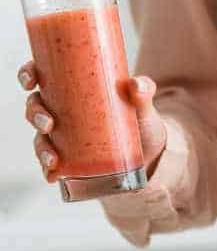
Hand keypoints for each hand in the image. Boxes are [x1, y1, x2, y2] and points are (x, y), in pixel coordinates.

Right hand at [18, 61, 167, 186]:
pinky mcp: (70, 159)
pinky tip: (52, 175)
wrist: (152, 152)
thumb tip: (137, 85)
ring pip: (40, 137)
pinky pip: (51, 164)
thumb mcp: (143, 105)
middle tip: (48, 124)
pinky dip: (48, 170)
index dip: (29, 75)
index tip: (31, 81)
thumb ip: (143, 91)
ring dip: (40, 147)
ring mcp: (65, 136)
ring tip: (52, 158)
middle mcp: (63, 111)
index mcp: (74, 89)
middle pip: (36, 107)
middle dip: (35, 114)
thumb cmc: (141, 120)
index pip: (42, 76)